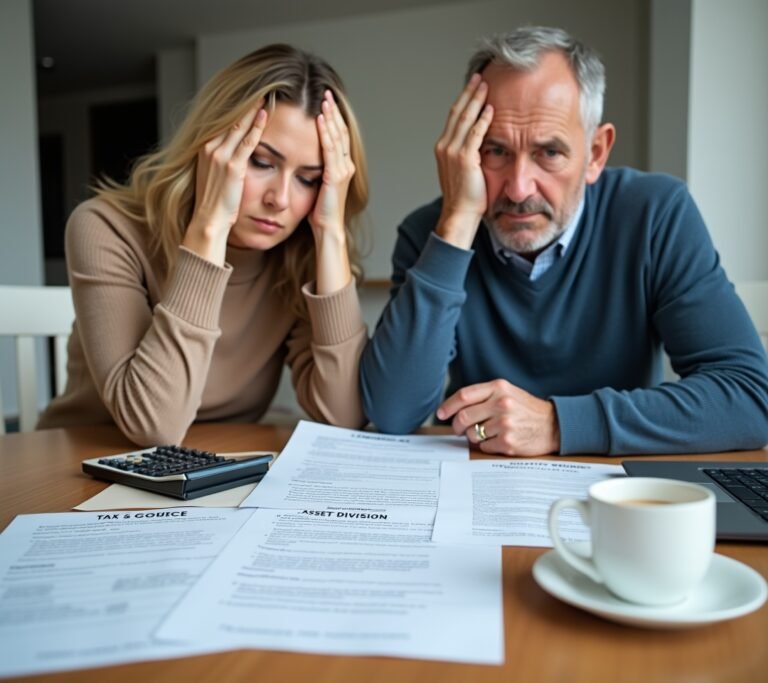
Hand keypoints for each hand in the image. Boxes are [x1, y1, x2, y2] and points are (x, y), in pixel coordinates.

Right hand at [183, 105, 267, 264]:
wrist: (208, 220)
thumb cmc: (215, 202)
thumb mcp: (215, 175)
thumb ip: (222, 160)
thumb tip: (233, 154)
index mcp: (206, 148)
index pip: (225, 121)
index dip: (240, 107)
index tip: (253, 94)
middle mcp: (210, 148)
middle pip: (231, 118)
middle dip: (248, 102)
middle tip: (264, 85)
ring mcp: (220, 156)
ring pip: (239, 125)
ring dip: (254, 108)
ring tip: (267, 93)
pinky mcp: (232, 167)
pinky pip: (246, 142)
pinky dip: (256, 127)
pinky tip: (265, 114)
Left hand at [310, 91, 355, 293]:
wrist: (327, 231)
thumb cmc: (318, 214)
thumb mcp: (315, 186)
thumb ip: (313, 170)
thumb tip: (301, 158)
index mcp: (341, 167)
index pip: (337, 136)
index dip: (332, 117)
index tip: (324, 100)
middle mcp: (345, 166)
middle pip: (340, 131)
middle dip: (333, 110)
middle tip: (326, 91)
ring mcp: (343, 170)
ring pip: (337, 136)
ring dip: (330, 116)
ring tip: (324, 98)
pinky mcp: (336, 176)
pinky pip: (330, 149)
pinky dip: (325, 132)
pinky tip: (320, 118)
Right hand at [433, 74, 493, 248]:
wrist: (459, 214)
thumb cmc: (465, 197)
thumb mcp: (463, 170)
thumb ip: (469, 153)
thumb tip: (481, 142)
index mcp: (442, 148)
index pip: (453, 117)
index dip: (463, 100)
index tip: (473, 87)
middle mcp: (444, 146)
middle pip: (457, 112)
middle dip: (469, 93)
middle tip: (479, 77)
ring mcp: (452, 152)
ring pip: (465, 118)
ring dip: (476, 100)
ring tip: (486, 86)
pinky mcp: (464, 159)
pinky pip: (475, 133)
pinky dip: (483, 119)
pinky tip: (491, 109)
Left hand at [436, 379, 560, 455]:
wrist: (554, 425)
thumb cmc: (526, 409)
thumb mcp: (507, 392)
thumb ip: (483, 396)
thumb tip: (453, 409)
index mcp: (498, 388)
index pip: (463, 396)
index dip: (448, 406)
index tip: (441, 413)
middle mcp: (501, 404)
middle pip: (463, 417)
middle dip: (457, 425)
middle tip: (458, 429)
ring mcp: (505, 424)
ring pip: (472, 434)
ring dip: (474, 436)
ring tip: (487, 433)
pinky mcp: (508, 442)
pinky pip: (484, 446)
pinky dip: (486, 446)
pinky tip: (498, 440)